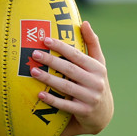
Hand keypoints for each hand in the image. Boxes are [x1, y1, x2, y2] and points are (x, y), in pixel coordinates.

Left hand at [31, 20, 113, 135]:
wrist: (103, 113)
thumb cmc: (95, 81)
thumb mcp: (98, 63)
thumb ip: (92, 43)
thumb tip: (85, 22)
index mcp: (98, 68)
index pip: (76, 55)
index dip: (61, 47)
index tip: (45, 40)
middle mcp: (96, 82)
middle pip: (69, 69)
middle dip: (51, 61)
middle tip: (34, 54)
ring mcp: (90, 98)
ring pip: (66, 86)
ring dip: (48, 79)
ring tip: (33, 71)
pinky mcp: (83, 111)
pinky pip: (65, 105)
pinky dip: (52, 100)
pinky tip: (40, 94)